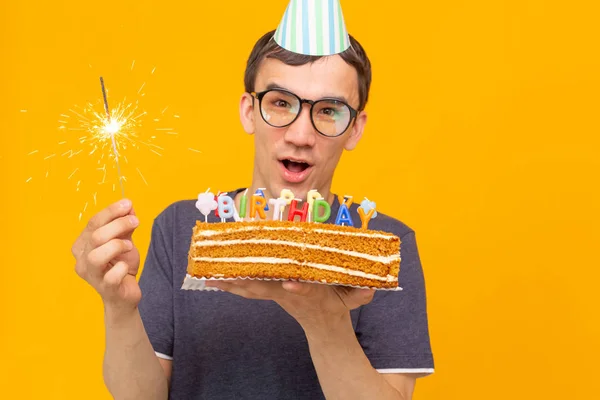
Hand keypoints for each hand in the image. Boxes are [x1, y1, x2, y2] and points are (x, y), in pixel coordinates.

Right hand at [72, 199, 140, 311]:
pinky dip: (121, 268)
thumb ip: (124, 225)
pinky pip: (111, 276)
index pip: (93, 223)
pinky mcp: (105, 289)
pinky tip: (126, 266)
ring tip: (129, 246)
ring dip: (117, 245)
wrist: (125, 294)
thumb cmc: (120, 266)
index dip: (111, 211)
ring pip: (97, 255)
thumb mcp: (123, 241)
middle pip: (96, 236)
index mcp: (82, 245)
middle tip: (136, 222)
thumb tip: (128, 206)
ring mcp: (92, 276)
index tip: (128, 204)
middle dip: (119, 225)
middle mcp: (82, 260)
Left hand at [205, 280, 374, 329]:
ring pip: (252, 289)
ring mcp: (279, 294)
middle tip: (221, 276)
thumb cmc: (339, 305)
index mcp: (312, 294)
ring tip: (208, 277)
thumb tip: (370, 291)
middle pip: (265, 288)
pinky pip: (250, 288)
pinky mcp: (273, 293)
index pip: (304, 290)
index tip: (290, 284)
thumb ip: (361, 294)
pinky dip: (233, 284)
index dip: (298, 289)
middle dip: (244, 282)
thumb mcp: (354, 299)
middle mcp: (290, 293)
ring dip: (231, 283)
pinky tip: (214, 279)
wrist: (326, 326)